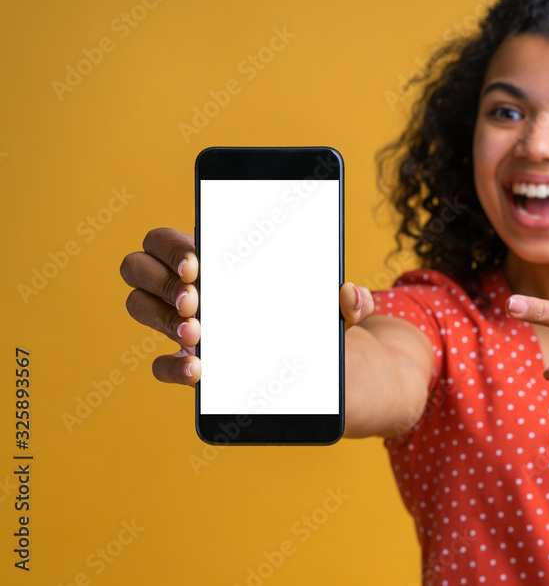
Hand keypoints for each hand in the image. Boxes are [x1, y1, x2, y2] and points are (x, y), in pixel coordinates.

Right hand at [120, 227, 374, 386]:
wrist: (314, 363)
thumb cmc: (308, 314)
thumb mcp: (331, 304)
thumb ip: (348, 301)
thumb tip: (350, 295)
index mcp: (213, 258)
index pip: (166, 239)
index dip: (173, 247)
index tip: (199, 263)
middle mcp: (186, 287)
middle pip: (138, 266)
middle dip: (161, 280)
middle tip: (195, 299)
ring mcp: (180, 324)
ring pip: (139, 306)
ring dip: (159, 317)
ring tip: (196, 332)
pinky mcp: (188, 363)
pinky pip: (160, 365)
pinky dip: (172, 367)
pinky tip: (198, 369)